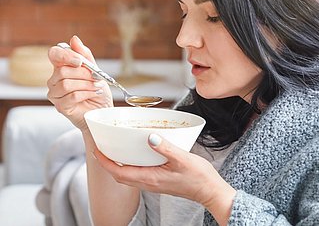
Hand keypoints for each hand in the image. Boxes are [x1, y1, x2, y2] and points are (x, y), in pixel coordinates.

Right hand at [47, 36, 112, 130]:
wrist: (103, 109)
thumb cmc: (98, 90)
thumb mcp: (96, 70)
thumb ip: (85, 56)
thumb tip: (74, 39)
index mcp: (62, 67)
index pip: (54, 54)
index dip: (65, 55)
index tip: (79, 61)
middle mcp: (55, 79)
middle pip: (63, 71)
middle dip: (84, 74)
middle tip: (96, 78)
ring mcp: (55, 93)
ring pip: (66, 84)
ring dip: (87, 85)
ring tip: (97, 87)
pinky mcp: (60, 106)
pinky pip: (71, 96)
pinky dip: (87, 94)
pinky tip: (94, 94)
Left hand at [93, 135, 235, 224]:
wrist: (210, 191)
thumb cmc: (198, 178)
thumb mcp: (183, 159)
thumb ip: (166, 147)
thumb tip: (150, 137)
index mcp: (150, 178)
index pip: (118, 172)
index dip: (105, 162)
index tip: (97, 150)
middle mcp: (149, 183)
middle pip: (119, 175)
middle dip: (108, 163)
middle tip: (102, 149)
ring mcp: (153, 184)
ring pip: (128, 176)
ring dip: (118, 165)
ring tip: (115, 150)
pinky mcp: (159, 182)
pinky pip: (138, 175)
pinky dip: (130, 166)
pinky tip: (137, 156)